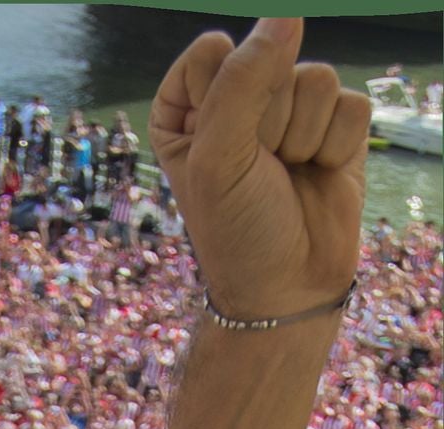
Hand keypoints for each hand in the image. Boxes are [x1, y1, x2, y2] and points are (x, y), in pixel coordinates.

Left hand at [148, 17, 368, 318]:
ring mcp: (291, 112)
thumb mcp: (218, 156)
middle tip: (259, 171)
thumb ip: (242, 80)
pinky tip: (319, 174)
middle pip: (268, 59)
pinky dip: (336, 145)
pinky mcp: (336, 127)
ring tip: (289, 175)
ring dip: (303, 135)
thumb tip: (286, 16)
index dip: (219, 98)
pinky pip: (351, 103)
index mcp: (189, 109)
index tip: (218, 148)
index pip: (211, 52)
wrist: (286, 289)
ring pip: (315, 77)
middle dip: (267, 122)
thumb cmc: (237, 230)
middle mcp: (239, 103)